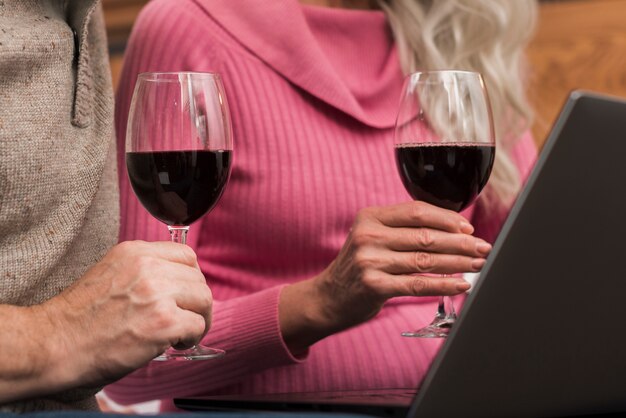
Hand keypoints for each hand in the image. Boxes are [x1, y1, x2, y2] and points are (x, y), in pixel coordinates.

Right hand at [38, 240, 211, 387]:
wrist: (53, 344)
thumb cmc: (79, 318)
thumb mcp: (112, 274)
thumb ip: (144, 271)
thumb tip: (178, 283)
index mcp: (135, 251)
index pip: (186, 255)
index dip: (190, 278)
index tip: (184, 296)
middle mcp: (148, 266)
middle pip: (198, 279)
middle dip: (196, 302)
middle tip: (185, 319)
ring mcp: (156, 293)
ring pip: (204, 299)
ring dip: (198, 319)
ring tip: (180, 334)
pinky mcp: (163, 322)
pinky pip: (197, 326)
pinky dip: (191, 338)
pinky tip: (173, 345)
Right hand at [280, 201, 490, 350]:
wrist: (327, 298)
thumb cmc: (357, 266)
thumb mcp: (371, 238)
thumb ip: (401, 229)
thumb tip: (451, 230)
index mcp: (370, 217)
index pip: (416, 211)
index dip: (447, 218)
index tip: (468, 228)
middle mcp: (368, 236)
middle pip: (425, 236)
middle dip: (460, 243)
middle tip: (483, 247)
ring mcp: (370, 261)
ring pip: (425, 260)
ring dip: (458, 263)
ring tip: (478, 264)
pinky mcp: (374, 286)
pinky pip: (418, 284)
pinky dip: (444, 284)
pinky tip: (462, 284)